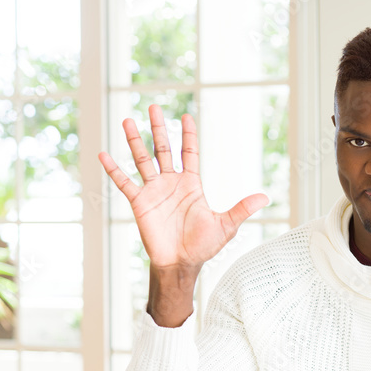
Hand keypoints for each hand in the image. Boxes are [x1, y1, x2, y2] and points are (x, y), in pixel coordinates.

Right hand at [98, 104, 269, 269]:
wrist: (180, 263)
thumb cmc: (203, 246)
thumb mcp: (225, 225)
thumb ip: (242, 209)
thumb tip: (266, 197)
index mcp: (191, 185)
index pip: (189, 153)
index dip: (188, 135)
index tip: (187, 116)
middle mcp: (171, 184)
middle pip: (163, 149)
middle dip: (159, 128)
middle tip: (153, 106)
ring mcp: (154, 191)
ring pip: (142, 160)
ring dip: (135, 141)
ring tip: (127, 120)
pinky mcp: (139, 203)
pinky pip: (124, 183)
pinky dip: (114, 169)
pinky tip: (104, 155)